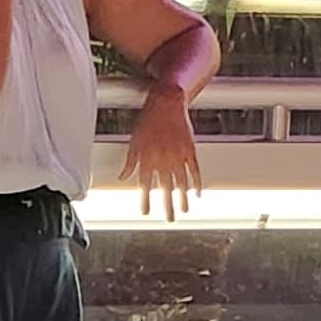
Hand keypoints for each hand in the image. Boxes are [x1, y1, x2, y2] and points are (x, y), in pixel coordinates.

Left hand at [120, 89, 201, 217]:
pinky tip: (197, 192)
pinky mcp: (190, 149)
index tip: (145, 212)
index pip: (145, 185)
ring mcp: (178, 155)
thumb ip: (130, 162)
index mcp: (147, 158)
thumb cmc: (149, 119)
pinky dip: (197, 182)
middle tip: (170, 218)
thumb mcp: (134, 141)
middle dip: (167, 205)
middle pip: (165, 188)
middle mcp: (163, 159)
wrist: (167, 102)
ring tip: (184, 210)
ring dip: (183, 198)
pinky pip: (195, 170)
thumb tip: (123, 176)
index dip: (145, 200)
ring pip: (181, 182)